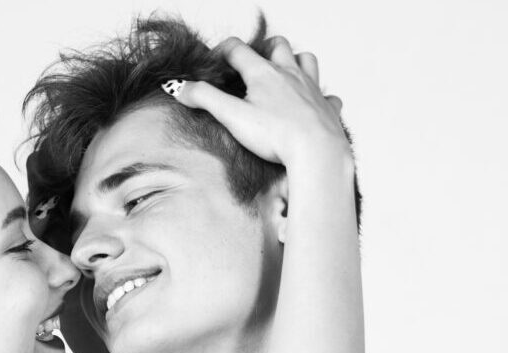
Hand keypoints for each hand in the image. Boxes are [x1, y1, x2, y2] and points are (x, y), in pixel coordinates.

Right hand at [168, 36, 350, 169]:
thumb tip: (179, 87)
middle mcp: (290, 74)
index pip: (238, 49)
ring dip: (295, 61)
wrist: (316, 151)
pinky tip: (313, 104)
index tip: (213, 62)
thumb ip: (204, 99)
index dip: (222, 51)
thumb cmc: (275, 135)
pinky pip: (328, 95)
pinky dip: (320, 95)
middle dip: (263, 49)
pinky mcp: (327, 108)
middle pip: (278, 46)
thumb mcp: (232, 116)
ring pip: (307, 60)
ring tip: (284, 73)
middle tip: (252, 63)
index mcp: (264, 73)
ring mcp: (312, 89)